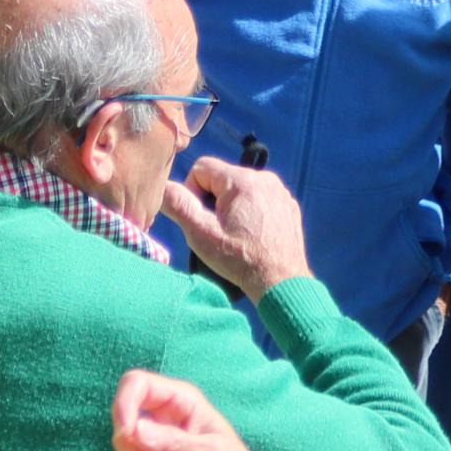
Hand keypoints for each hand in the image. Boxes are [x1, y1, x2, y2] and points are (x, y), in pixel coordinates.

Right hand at [159, 156, 311, 298]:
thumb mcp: (201, 234)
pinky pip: (260, 198)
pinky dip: (252, 212)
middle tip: (217, 231)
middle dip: (213, 200)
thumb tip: (162, 186)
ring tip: (235, 235)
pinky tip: (252, 235)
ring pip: (241, 188)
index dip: (192, 192)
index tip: (201, 219)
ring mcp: (279, 191)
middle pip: (222, 178)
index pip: (201, 168)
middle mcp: (264, 178)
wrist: (281, 282)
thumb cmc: (239, 259)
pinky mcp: (288, 205)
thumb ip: (179, 205)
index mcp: (241, 180)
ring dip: (232, 207)